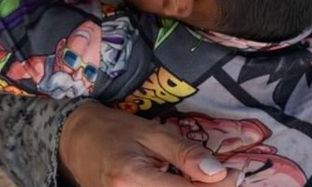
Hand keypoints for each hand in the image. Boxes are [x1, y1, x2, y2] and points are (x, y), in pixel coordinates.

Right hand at [59, 102, 238, 186]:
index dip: (217, 186)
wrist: (74, 142)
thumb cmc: (113, 131)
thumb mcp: (150, 132)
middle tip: (224, 178)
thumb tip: (219, 173)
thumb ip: (184, 152)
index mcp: (131, 177)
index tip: (236, 175)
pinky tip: (182, 185)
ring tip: (201, 180)